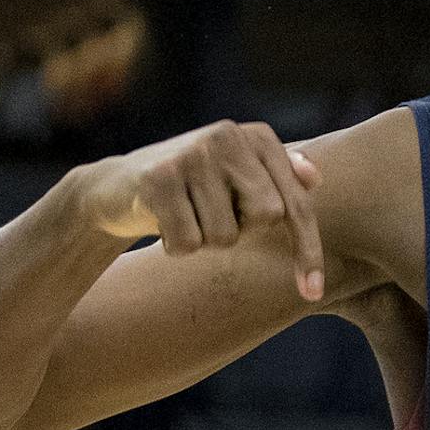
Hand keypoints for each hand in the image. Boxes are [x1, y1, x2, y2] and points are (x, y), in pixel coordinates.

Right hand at [72, 120, 323, 299]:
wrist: (115, 188)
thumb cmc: (191, 190)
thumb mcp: (237, 180)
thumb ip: (279, 179)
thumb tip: (314, 177)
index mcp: (257, 137)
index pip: (296, 204)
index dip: (307, 250)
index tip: (313, 293)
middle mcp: (227, 137)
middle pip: (267, 217)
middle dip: (241, 232)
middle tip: (211, 215)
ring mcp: (192, 155)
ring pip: (226, 236)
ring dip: (205, 240)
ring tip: (184, 215)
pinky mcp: (158, 179)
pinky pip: (189, 243)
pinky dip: (176, 247)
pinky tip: (161, 224)